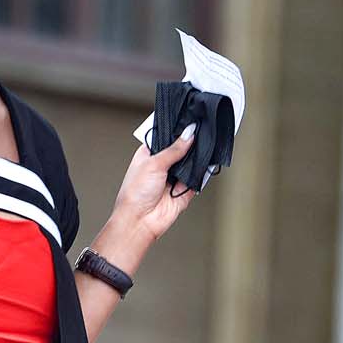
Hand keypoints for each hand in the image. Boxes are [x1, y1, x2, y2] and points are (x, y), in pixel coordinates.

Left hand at [111, 121, 200, 246]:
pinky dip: (203, 173)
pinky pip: (198, 179)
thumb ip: (174, 149)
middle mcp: (162, 165)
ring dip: (197, 158)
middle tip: (201, 132)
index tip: (190, 121)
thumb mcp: (154, 163)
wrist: (140, 221)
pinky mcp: (184, 190)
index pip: (166, 137)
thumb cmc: (135, 193)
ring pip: (191, 163)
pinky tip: (207, 164)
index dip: (177, 130)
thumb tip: (188, 134)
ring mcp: (174, 177)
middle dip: (190, 144)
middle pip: (181, 149)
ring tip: (205, 147)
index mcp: (149, 154)